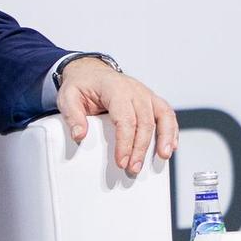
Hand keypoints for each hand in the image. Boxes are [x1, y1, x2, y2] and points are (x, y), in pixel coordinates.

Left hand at [56, 57, 177, 174]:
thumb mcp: (68, 97)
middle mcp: (134, 90)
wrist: (90, 72)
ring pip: (163, 115)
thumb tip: (79, 135)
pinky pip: (167, 114)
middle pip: (144, 121)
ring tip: (162, 156)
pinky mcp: (151, 100)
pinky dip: (172, 130)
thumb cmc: (82, 85)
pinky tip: (170, 146)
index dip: (125, 142)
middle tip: (133, 167)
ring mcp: (145, 94)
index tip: (121, 160)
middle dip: (140, 148)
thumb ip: (73, 115)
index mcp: (114, 88)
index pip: (124, 118)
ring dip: (165, 138)